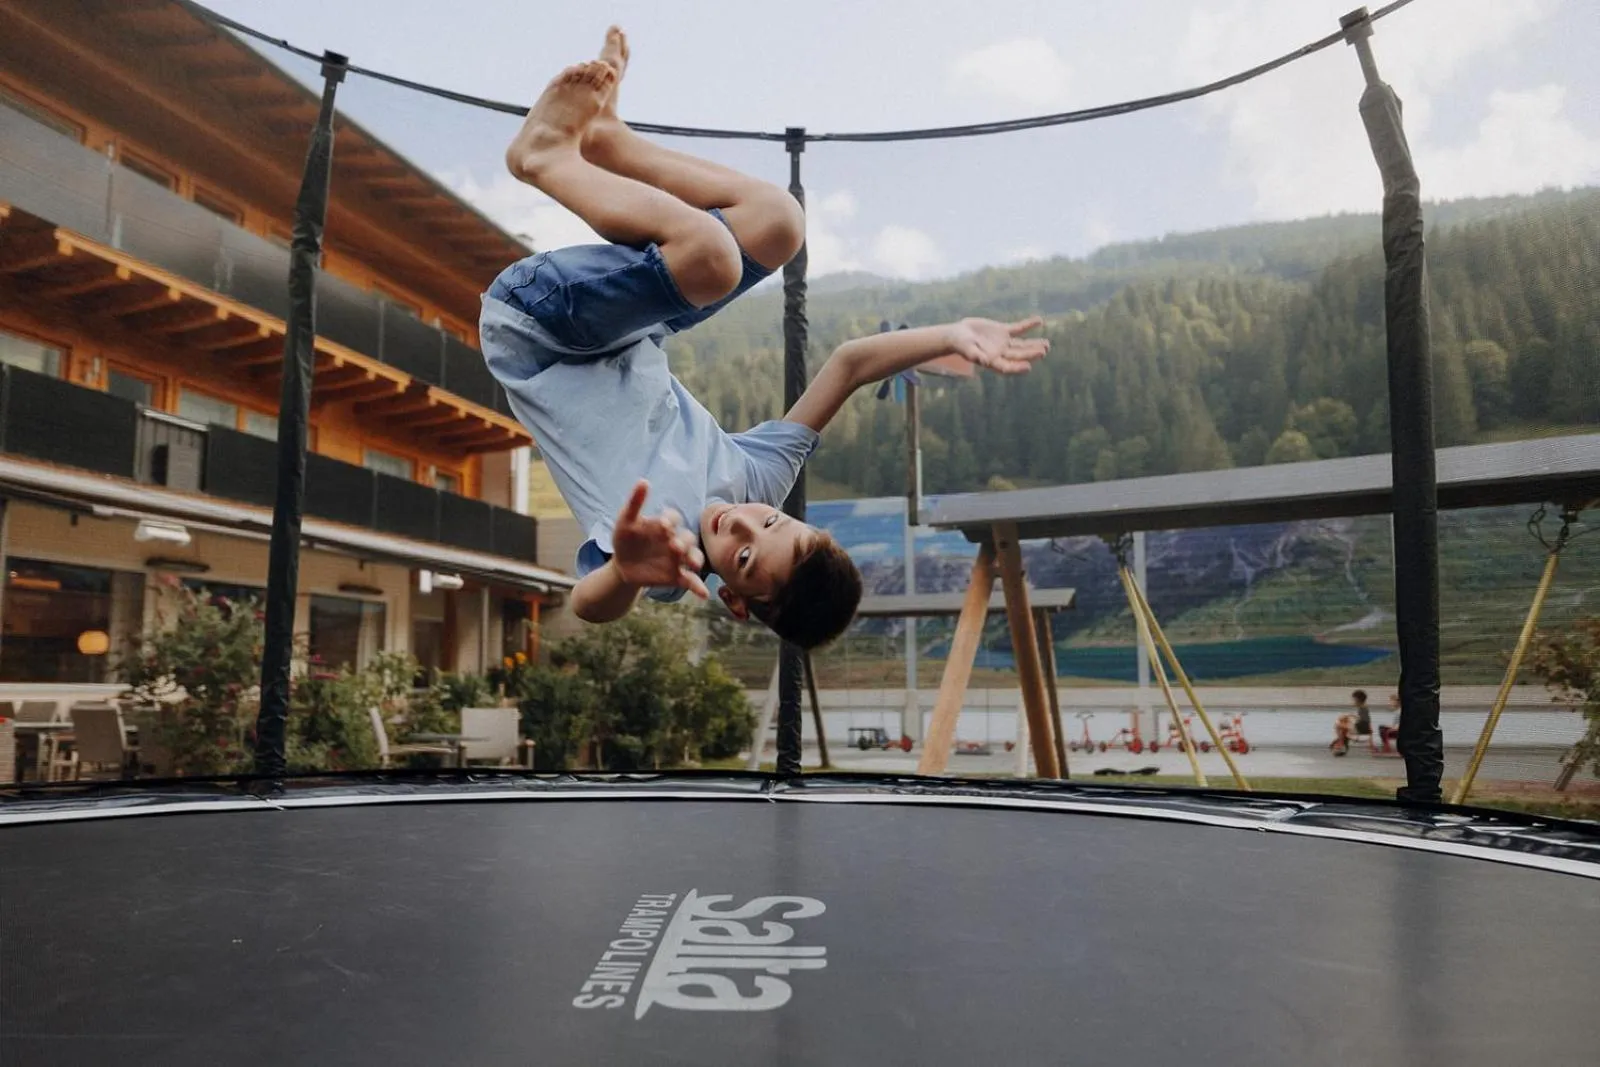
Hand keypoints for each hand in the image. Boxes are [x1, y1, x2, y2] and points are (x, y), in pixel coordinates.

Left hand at [610, 481, 709, 598]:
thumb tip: (643, 481)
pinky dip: (699, 587)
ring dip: (695, 560)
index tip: (663, 526)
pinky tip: (704, 594)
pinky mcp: (678, 576)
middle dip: (684, 542)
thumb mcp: (625, 521)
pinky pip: (691, 581)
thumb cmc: (625, 539)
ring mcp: (679, 559)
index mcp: (664, 525)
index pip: (672, 518)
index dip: (670, 521)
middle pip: (688, 538)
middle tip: (674, 547)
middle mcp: (676, 540)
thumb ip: (635, 503)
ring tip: (692, 565)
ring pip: (694, 557)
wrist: (623, 567)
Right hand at [948, 316, 1048, 373]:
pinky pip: (1019, 328)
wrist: (958, 334)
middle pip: (1019, 355)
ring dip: (1034, 344)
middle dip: (1031, 354)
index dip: (1017, 368)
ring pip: (1022, 344)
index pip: (1007, 367)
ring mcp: (1004, 343)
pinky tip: (1039, 320)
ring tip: (1047, 344)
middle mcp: (1001, 354)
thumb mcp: (966, 349)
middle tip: (1044, 351)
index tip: (1028, 367)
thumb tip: (984, 361)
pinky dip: (1028, 324)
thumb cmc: (960, 344)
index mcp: (992, 362)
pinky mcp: (1004, 331)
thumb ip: (975, 355)